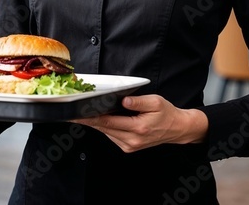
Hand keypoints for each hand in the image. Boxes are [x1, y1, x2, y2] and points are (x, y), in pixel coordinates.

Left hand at [74, 95, 207, 152]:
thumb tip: (124, 100)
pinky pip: (112, 136)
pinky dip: (105, 127)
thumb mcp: (156, 102)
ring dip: (96, 124)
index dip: (91, 117)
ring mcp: (129, 145)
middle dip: (88, 120)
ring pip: (106, 133)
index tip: (78, 113)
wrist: (176, 129)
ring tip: (83, 113)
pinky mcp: (128, 147)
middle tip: (72, 113)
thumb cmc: (166, 114)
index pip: (108, 122)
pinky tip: (100, 119)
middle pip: (104, 128)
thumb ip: (139, 101)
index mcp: (138, 128)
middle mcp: (132, 140)